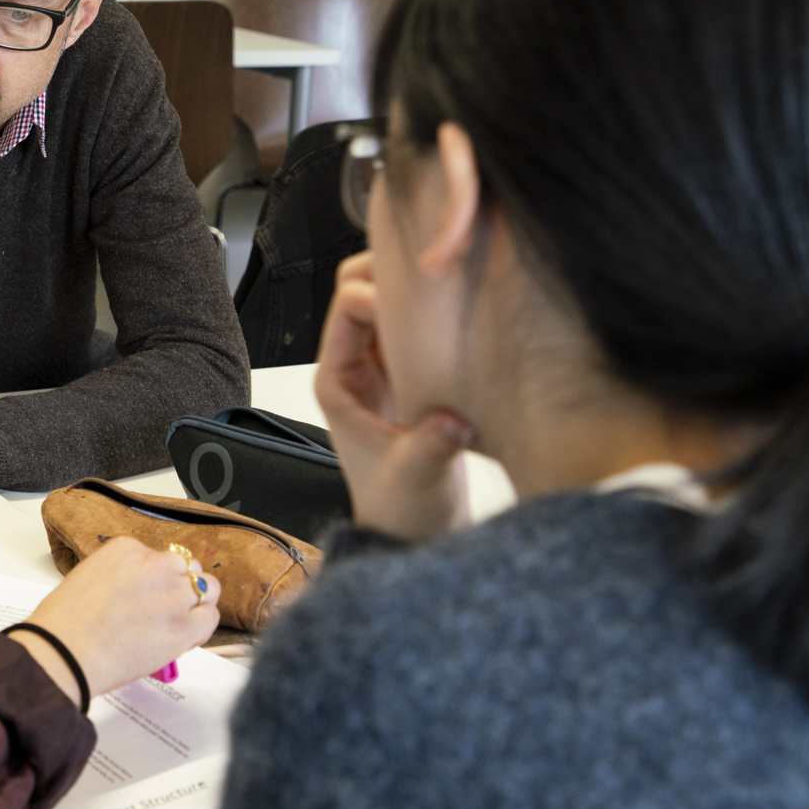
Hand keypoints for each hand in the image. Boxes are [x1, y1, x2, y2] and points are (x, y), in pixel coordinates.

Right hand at [10, 537, 221, 702]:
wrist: (64, 651)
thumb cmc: (65, 624)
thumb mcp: (88, 578)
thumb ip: (120, 577)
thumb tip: (136, 593)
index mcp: (128, 549)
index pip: (159, 556)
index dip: (158, 578)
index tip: (148, 594)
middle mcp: (155, 566)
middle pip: (187, 568)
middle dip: (180, 585)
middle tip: (165, 607)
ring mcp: (172, 596)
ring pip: (207, 588)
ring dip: (197, 602)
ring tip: (179, 619)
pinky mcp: (184, 628)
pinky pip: (210, 617)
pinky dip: (202, 625)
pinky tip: (186, 635)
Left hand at [313, 252, 471, 543]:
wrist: (414, 534)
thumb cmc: (402, 509)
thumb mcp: (417, 478)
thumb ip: (430, 448)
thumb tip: (452, 421)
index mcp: (338, 380)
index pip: (347, 306)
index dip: (381, 293)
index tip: (423, 299)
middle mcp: (356, 365)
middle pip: (362, 288)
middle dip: (394, 274)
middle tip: (441, 277)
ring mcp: (385, 367)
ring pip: (392, 301)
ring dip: (419, 292)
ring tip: (459, 291)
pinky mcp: (414, 374)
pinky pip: (419, 323)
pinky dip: (438, 312)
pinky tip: (471, 314)